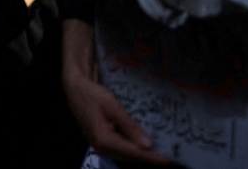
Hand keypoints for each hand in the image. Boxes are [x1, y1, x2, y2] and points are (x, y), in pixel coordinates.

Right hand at [61, 20, 169, 164]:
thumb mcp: (113, 107)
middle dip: (151, 157)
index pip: (135, 153)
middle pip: (132, 157)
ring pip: (127, 155)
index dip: (154, 157)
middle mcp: (102, 148)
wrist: (75, 88)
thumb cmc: (92, 94)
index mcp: (104, 140)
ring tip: (163, 151)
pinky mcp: (102, 142)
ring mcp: (101, 146)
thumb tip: (147, 145)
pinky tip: (146, 145)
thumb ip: (130, 127)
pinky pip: (122, 149)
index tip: (170, 160)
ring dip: (144, 154)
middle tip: (172, 155)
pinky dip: (134, 148)